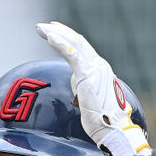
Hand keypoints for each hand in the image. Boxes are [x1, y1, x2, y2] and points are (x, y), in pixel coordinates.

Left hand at [35, 21, 150, 155]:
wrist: (114, 129)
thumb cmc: (103, 120)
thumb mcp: (90, 99)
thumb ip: (83, 87)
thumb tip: (75, 84)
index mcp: (99, 70)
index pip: (82, 49)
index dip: (68, 38)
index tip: (55, 32)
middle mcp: (98, 65)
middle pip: (77, 41)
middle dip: (59, 32)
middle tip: (44, 26)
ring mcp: (94, 68)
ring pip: (72, 43)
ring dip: (55, 34)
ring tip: (41, 28)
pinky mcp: (87, 74)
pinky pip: (71, 53)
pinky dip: (59, 43)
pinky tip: (49, 36)